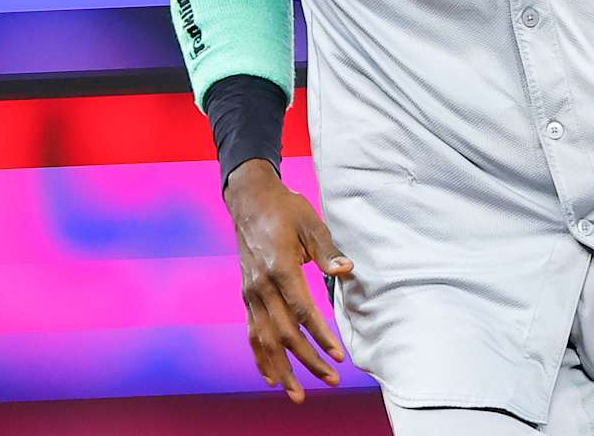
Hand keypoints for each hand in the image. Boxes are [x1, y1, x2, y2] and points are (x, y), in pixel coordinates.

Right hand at [223, 159, 354, 401]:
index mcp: (280, 267)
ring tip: (298, 394)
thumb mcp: (311, 223)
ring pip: (265, 340)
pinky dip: (260, 358)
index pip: (302, 311)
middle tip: (332, 380)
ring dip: (282, 370)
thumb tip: (346, 270)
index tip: (338, 356)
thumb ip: (328, 250)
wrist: (249, 200)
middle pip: (285, 333)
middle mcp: (261, 285)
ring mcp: (251, 292)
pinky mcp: (247, 295)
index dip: (320, 336)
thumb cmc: (285, 209)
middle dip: (308, 360)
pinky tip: (271, 377)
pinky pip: (252, 333)